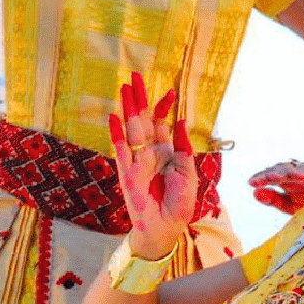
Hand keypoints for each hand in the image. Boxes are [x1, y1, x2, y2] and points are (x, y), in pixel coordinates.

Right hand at [104, 75, 204, 256]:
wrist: (167, 227)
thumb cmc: (180, 203)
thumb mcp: (189, 174)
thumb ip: (184, 149)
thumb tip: (181, 121)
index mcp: (166, 152)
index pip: (161, 123)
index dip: (163, 107)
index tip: (169, 92)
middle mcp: (150, 153)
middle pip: (143, 120)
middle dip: (140, 99)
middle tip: (135, 76)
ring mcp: (137, 161)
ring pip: (131, 129)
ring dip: (128, 109)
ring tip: (124, 88)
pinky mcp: (126, 173)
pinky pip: (121, 150)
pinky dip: (117, 134)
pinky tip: (114, 117)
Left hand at [244, 159, 303, 215]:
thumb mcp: (292, 207)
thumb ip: (274, 200)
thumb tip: (254, 192)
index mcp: (291, 183)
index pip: (273, 177)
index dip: (262, 178)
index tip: (251, 183)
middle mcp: (300, 176)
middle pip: (281, 170)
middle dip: (268, 174)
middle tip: (257, 180)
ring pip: (296, 170)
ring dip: (282, 172)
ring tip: (270, 176)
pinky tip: (294, 176)